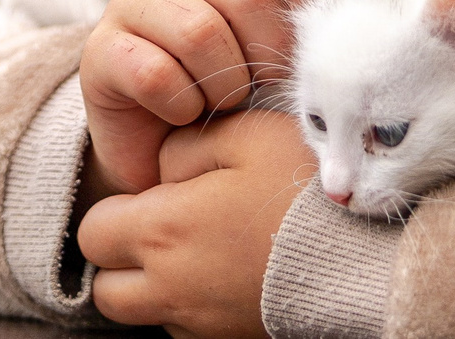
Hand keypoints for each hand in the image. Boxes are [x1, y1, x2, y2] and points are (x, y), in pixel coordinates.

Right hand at [80, 0, 294, 199]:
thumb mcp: (284, 38)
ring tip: (227, 99)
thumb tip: (357, 7)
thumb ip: (314, 7)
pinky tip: (185, 112)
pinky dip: (182, 105)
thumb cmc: (241, 81)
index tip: (315, 38)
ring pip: (201, 32)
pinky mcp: (101, 48)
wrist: (168, 146)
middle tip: (265, 81)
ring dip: (227, 84)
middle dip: (270, 51)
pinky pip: (155, 74)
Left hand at [80, 109, 316, 338]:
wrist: (362, 253)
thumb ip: (185, 145)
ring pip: (143, 315)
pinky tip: (227, 273)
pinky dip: (190, 307)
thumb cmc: (301, 187)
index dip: (115, 211)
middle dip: (121, 260)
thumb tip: (160, 170)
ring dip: (153, 288)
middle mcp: (169, 286)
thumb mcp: (245, 134)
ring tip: (197, 252)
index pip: (92, 232)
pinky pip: (184, 329)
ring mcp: (198, 321)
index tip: (154, 196)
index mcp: (162, 229)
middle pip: (105, 290)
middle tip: (164, 229)